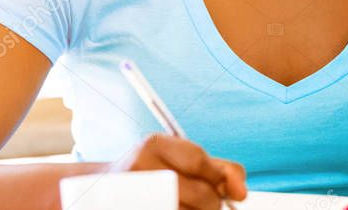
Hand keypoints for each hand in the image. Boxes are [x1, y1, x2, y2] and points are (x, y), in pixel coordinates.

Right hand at [108, 133, 247, 209]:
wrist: (106, 191)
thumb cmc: (155, 174)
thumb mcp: (181, 160)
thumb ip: (218, 169)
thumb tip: (241, 192)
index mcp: (155, 144)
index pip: (199, 160)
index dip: (218, 178)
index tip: (226, 189)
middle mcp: (141, 165)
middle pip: (202, 195)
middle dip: (213, 204)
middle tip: (202, 204)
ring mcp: (136, 194)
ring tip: (185, 207)